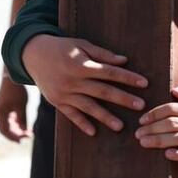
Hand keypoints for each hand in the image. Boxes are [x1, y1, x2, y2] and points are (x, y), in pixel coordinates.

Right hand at [0, 77, 31, 141]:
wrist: (12, 77)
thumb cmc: (17, 91)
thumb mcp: (22, 105)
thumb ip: (23, 119)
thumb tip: (25, 131)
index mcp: (0, 113)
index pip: (5, 131)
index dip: (13, 137)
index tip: (23, 140)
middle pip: (5, 129)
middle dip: (16, 134)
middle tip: (28, 136)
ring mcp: (0, 110)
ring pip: (7, 125)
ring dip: (17, 129)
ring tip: (28, 132)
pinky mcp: (4, 107)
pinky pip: (9, 119)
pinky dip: (16, 123)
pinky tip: (24, 125)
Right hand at [21, 34, 147, 136]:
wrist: (33, 55)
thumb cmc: (62, 47)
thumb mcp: (82, 45)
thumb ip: (103, 54)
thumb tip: (124, 61)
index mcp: (81, 65)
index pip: (110, 72)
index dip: (127, 77)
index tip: (144, 83)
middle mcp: (73, 81)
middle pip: (102, 91)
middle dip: (123, 99)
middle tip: (141, 106)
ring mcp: (64, 93)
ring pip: (88, 107)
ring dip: (105, 117)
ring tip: (121, 127)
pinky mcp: (57, 102)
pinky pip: (71, 115)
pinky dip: (82, 124)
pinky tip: (93, 132)